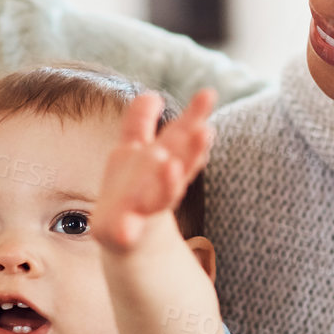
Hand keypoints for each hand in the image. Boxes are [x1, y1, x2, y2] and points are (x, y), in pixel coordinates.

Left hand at [92, 88, 216, 252]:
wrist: (126, 239)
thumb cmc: (136, 189)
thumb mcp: (134, 152)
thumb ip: (140, 123)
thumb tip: (151, 94)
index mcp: (163, 159)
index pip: (181, 135)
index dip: (193, 115)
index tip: (208, 93)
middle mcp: (162, 183)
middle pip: (180, 161)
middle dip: (192, 148)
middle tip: (205, 130)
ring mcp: (146, 209)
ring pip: (162, 194)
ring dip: (167, 182)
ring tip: (170, 166)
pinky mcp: (127, 233)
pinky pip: (128, 231)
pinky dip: (128, 230)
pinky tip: (126, 229)